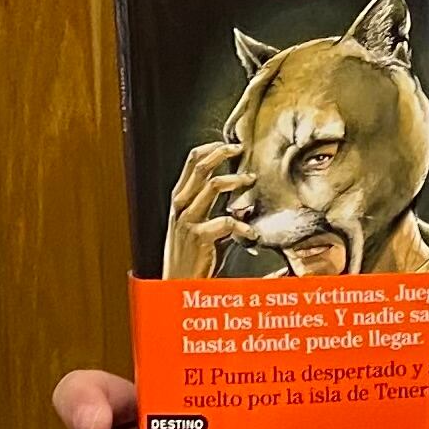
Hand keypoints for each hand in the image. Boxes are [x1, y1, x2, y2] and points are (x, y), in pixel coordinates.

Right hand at [163, 141, 251, 279]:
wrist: (176, 284)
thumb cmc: (190, 257)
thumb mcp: (195, 226)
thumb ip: (210, 210)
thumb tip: (238, 200)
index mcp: (179, 200)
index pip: (191, 162)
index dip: (210, 148)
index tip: (228, 145)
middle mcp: (180, 206)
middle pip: (200, 166)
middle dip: (222, 152)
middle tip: (240, 149)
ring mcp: (188, 220)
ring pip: (213, 185)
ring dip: (235, 180)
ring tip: (250, 180)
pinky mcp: (198, 237)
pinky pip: (226, 221)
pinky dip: (242, 225)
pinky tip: (251, 234)